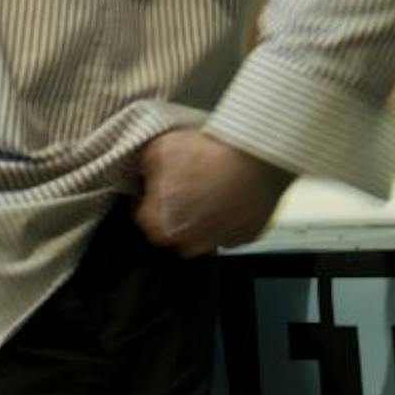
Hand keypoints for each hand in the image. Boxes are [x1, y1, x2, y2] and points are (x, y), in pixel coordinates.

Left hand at [134, 128, 291, 255]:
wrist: (253, 157)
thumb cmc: (206, 155)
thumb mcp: (155, 151)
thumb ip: (144, 170)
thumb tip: (145, 175)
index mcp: (161, 228)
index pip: (142, 217)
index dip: (145, 196)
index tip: (150, 185)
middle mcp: (191, 244)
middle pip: (174, 228)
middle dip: (173, 209)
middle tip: (180, 184)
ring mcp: (222, 242)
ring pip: (203, 230)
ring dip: (202, 212)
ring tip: (207, 183)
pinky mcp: (247, 235)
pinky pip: (231, 227)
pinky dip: (227, 213)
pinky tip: (227, 189)